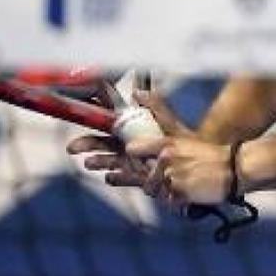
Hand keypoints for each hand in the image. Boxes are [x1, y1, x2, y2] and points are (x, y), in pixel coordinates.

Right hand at [66, 88, 191, 187]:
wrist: (201, 167)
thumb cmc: (182, 145)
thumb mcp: (169, 123)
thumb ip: (155, 107)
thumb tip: (137, 91)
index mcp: (133, 141)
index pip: (108, 138)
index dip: (89, 139)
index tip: (73, 142)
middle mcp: (133, 157)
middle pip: (107, 152)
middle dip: (90, 149)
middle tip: (73, 149)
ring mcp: (141, 171)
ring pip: (118, 167)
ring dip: (103, 163)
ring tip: (89, 162)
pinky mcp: (153, 184)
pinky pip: (141, 182)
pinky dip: (126, 178)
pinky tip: (110, 178)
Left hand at [130, 134, 231, 206]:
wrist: (234, 168)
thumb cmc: (212, 156)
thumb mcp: (186, 143)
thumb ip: (163, 150)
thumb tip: (145, 156)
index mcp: (166, 144)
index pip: (133, 150)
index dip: (133, 160)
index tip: (138, 166)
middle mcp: (165, 159)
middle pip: (144, 179)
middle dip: (154, 185)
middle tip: (172, 184)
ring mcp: (172, 176)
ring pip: (156, 193)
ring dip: (167, 194)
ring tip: (185, 188)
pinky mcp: (180, 192)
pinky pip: (169, 203)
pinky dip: (178, 203)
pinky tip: (191, 195)